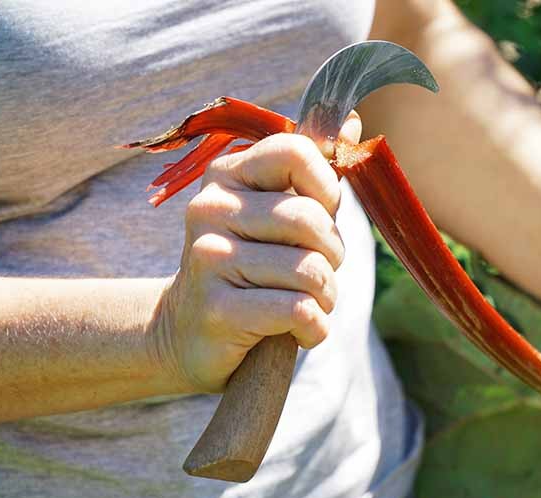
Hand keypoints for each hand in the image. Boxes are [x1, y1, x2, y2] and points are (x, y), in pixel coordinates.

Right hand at [149, 113, 361, 392]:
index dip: (326, 189)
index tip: (322, 216)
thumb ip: (312, 174)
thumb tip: (354, 123)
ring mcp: (209, 259)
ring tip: (306, 303)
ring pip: (311, 270)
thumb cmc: (249, 268)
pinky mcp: (217, 310)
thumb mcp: (273, 214)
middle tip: (316, 273)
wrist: (186, 332)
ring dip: (325, 297)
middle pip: (311, 219)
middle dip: (332, 255)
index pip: (296, 152)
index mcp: (226, 175)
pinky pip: (299, 310)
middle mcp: (210, 209)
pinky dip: (314, 327)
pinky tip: (299, 330)